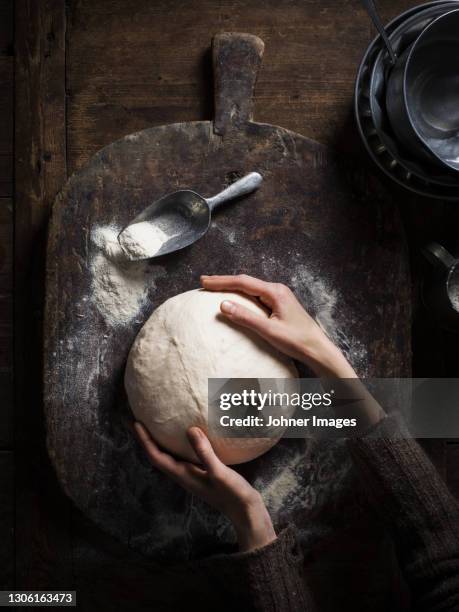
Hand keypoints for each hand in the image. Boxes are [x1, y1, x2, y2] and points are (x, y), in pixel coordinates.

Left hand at [134, 422, 276, 551]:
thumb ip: (204, 452)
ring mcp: (192, 475)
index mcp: (183, 475)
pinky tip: (183, 437)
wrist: (246, 513)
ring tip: (155, 425)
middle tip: (138, 420)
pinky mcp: (201, 473)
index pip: (156, 456)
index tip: (135, 423)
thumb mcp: (219, 472)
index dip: (144, 440)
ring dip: (159, 442)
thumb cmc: (232, 494)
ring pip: (169, 456)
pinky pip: (182, 456)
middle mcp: (183, 475)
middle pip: (158, 456)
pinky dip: (176, 445)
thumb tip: (189, 430)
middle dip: (146, 439)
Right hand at [201, 274, 356, 377]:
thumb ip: (245, 317)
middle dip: (224, 282)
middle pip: (245, 282)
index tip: (204, 282)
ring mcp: (279, 296)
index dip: (222, 281)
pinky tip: (235, 299)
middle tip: (204, 282)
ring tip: (215, 288)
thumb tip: (223, 304)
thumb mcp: (268, 331)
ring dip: (232, 287)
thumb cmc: (297, 341)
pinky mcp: (280, 305)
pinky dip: (242, 295)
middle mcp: (277, 290)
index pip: (242, 282)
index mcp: (275, 292)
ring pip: (251, 288)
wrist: (318, 349)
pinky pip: (256, 296)